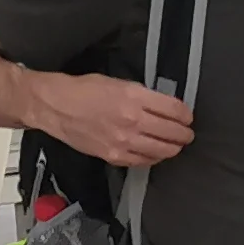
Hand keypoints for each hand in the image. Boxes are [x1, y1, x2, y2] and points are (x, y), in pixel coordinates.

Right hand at [28, 70, 192, 167]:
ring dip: (173, 148)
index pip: (175, 110)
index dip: (186, 115)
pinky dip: (154, 158)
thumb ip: (143, 96)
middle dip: (184, 134)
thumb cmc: (83, 90)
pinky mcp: (114, 156)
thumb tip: (164, 106)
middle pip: (173, 133)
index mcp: (135, 97)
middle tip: (186, 133)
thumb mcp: (118, 83)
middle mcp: (132, 120)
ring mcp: (124, 141)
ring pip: (163, 151)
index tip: (187, 117)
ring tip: (175, 145)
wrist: (56, 106)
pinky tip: (155, 153)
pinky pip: (144, 162)